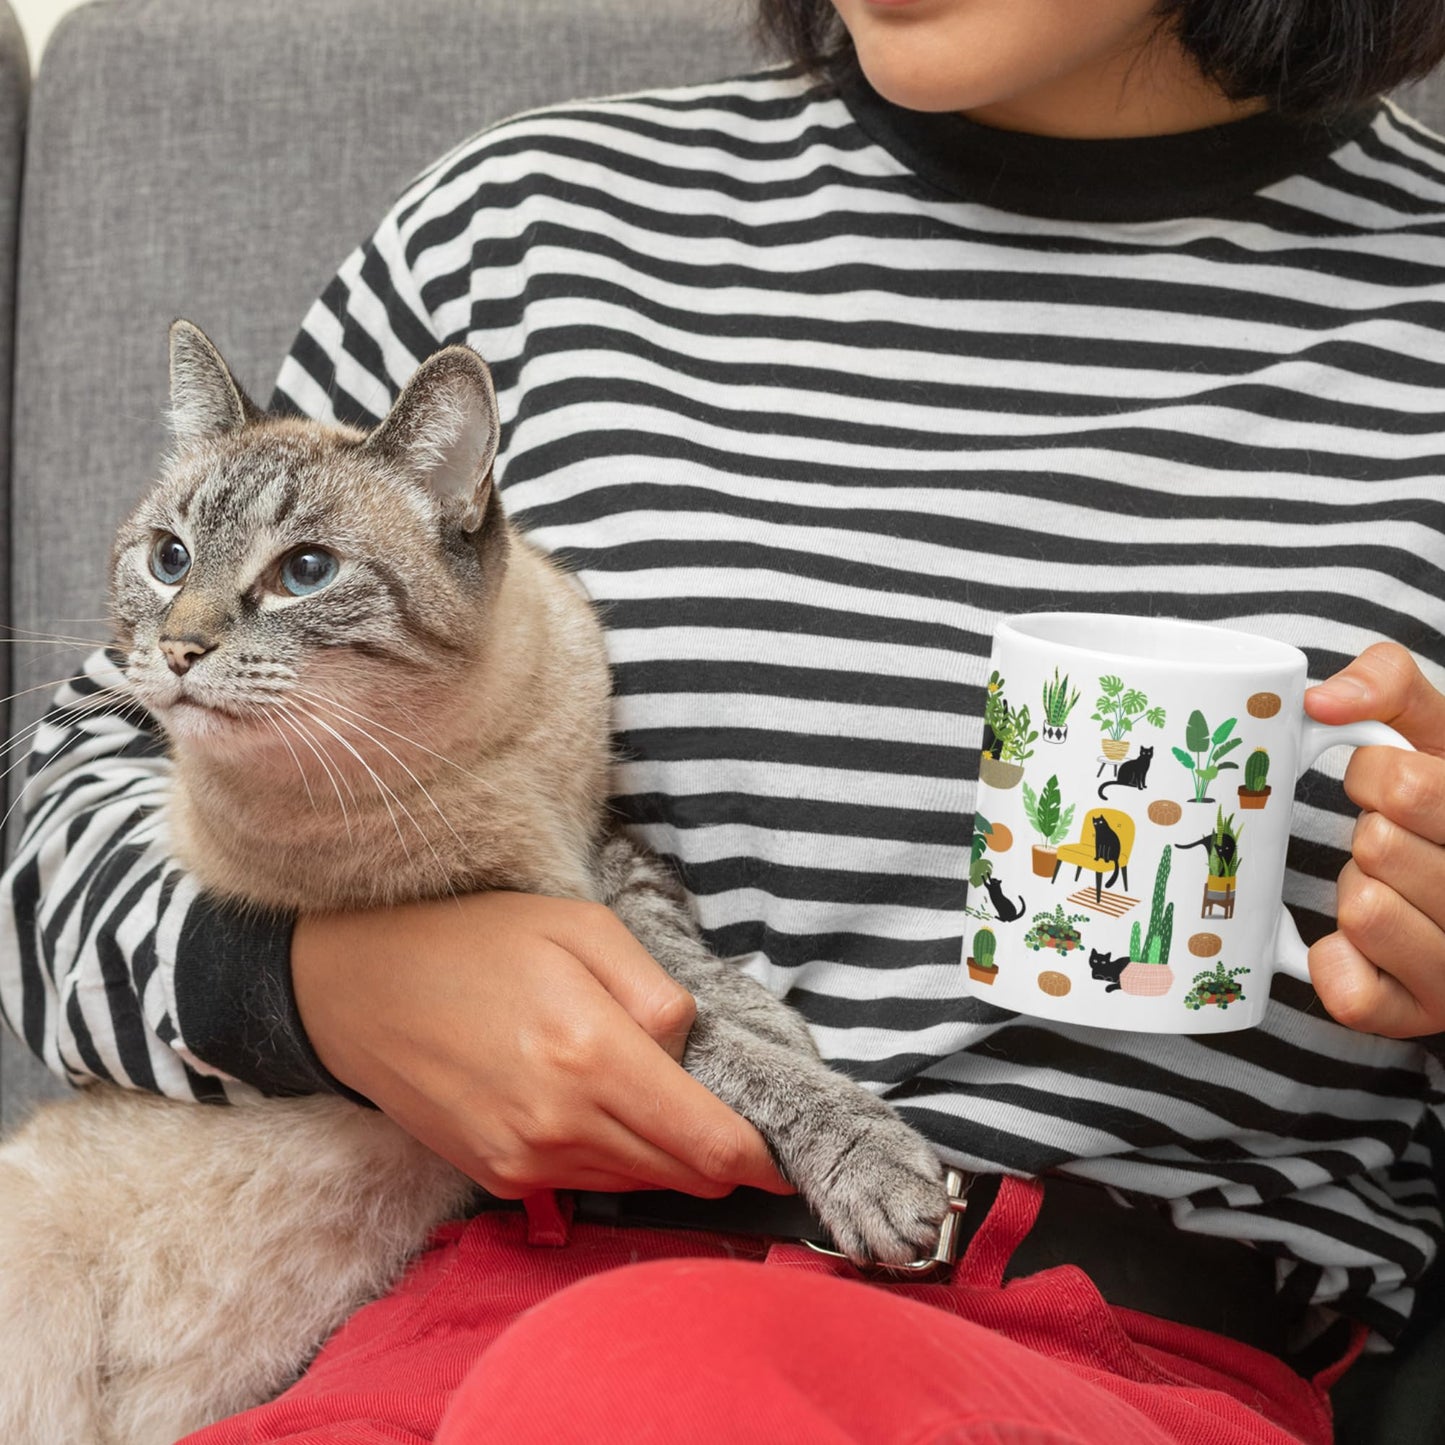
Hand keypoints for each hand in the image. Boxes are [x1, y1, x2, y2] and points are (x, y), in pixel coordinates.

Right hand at [291, 891, 790, 1197]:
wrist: (356, 990)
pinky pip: (586, 1182)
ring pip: (636, 1183)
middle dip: (723, 1159)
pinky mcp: (497, 1178)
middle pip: (680, 1173)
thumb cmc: (474, 941)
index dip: (758, 1159)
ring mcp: (524, 1161)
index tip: (788, 1160)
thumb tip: (689, 1047)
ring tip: (675, 1111)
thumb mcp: (578, 926)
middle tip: (741, 1128)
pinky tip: (611, 1115)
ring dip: (669, 1159)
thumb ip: (652, 987)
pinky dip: (617, 1161)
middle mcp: (560, 1125)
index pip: (707, 1142)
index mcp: (591, 1055)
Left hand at [1305, 642, 1444, 1036]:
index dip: (1375, 777)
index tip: (1393, 788)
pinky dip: (1336, 963)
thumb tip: (1322, 700)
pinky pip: (1349, 991)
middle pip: (1378, 845)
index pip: (1407, 785)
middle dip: (1368, 834)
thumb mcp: (1435, 730)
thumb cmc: (1439, 803)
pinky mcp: (1422, 1016)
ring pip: (1362, 909)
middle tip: (1393, 843)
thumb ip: (1389, 683)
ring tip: (1392, 890)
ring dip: (1356, 892)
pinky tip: (1363, 947)